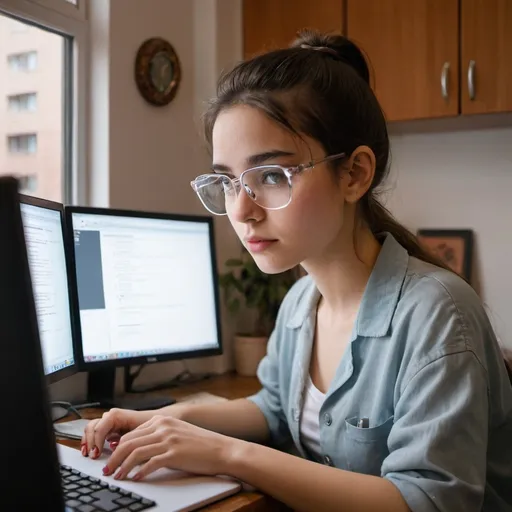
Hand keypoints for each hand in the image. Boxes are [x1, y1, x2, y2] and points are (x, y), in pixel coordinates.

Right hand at [82, 408, 148, 458]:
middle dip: (90, 442)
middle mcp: (110, 417)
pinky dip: (90, 441)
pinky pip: (94, 432)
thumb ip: (128, 440)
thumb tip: (114, 449)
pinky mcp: (108, 428)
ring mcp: (108, 421)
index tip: (96, 454)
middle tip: (92, 456)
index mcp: (117, 415)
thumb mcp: (140, 434)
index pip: (100, 427)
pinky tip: (91, 451)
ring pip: (91, 428)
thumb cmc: (150, 427)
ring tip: (88, 454)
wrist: (157, 423)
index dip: (96, 441)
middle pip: (92, 426)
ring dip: (88, 441)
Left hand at [102, 415, 237, 480]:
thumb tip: (137, 450)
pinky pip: (150, 464)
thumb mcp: (177, 433)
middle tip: (108, 470)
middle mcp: (163, 427)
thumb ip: (158, 436)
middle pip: (129, 442)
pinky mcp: (174, 454)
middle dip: (115, 458)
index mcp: (162, 420)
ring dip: (123, 467)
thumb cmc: (200, 444)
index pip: (132, 433)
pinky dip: (139, 472)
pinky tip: (136, 479)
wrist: (221, 449)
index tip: (112, 459)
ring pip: (136, 453)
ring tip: (118, 476)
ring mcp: (168, 440)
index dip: (118, 448)